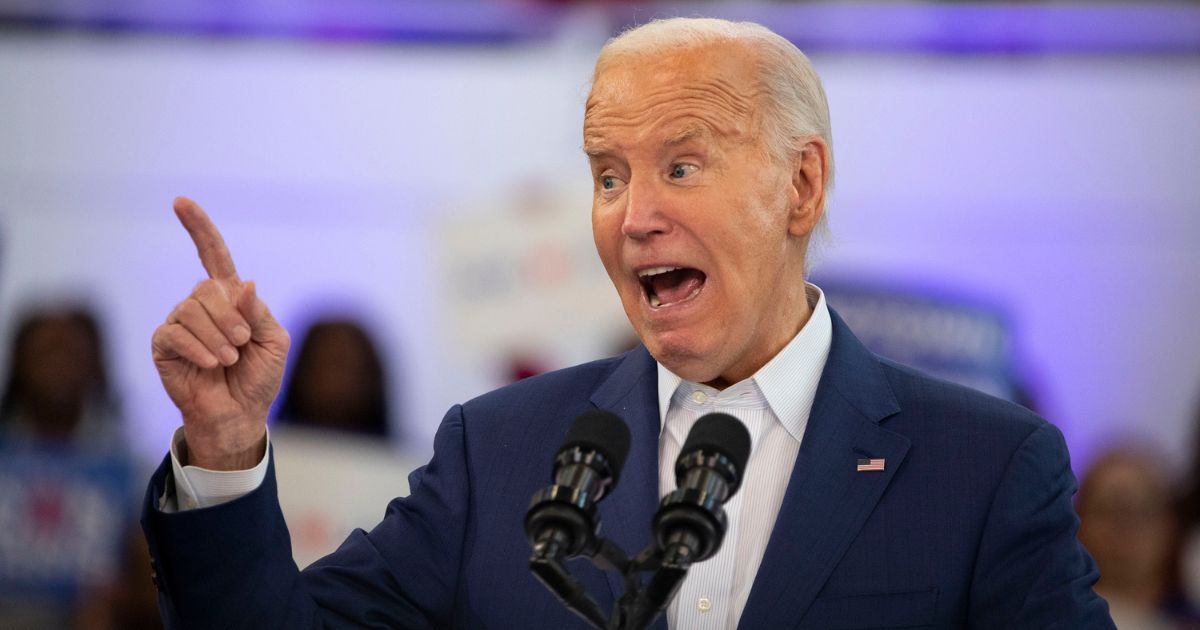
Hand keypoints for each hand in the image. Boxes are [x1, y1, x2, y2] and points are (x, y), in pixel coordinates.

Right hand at [151, 197, 289, 469]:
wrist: (240, 413)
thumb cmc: (259, 377)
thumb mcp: (274, 342)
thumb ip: (259, 312)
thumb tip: (243, 283)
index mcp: (230, 297)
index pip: (212, 254)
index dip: (198, 228)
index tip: (180, 201)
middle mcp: (201, 305)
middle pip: (206, 287)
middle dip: (230, 317)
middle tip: (243, 344)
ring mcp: (179, 322)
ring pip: (191, 310)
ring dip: (218, 338)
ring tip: (229, 360)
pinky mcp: (163, 344)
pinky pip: (175, 333)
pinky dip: (199, 349)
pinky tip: (212, 364)